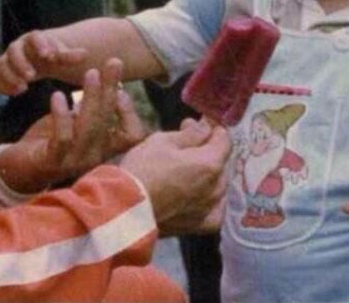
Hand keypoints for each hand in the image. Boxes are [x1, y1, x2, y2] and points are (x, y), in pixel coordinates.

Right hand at [0, 30, 86, 94]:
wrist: (39, 58)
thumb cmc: (52, 56)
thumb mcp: (62, 56)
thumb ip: (70, 56)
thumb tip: (84, 54)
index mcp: (34, 38)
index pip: (34, 37)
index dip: (40, 45)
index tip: (48, 56)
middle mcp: (18, 47)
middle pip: (14, 51)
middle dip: (21, 63)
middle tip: (32, 76)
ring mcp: (8, 59)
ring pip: (2, 65)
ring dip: (11, 76)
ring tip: (23, 88)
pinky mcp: (2, 73)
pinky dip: (3, 85)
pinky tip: (14, 93)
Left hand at [0, 59, 147, 192]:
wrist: (20, 168)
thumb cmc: (50, 142)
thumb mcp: (76, 123)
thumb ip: (90, 110)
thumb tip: (107, 83)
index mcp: (103, 148)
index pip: (132, 136)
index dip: (131, 113)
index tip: (122, 89)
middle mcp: (94, 156)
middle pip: (109, 121)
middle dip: (111, 89)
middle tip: (113, 63)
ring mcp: (74, 161)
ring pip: (89, 127)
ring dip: (92, 97)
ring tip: (91, 73)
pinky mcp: (53, 161)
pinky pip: (62, 137)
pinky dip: (61, 115)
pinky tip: (57, 95)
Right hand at [121, 118, 231, 235]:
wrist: (124, 208)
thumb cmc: (142, 169)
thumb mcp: (163, 141)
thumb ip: (191, 134)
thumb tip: (206, 127)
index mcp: (210, 163)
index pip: (224, 139)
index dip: (212, 128)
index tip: (200, 124)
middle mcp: (217, 187)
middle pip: (220, 162)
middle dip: (206, 150)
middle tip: (185, 144)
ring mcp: (210, 208)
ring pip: (218, 185)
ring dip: (207, 174)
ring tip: (185, 170)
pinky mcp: (201, 225)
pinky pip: (215, 209)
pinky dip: (209, 200)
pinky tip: (197, 195)